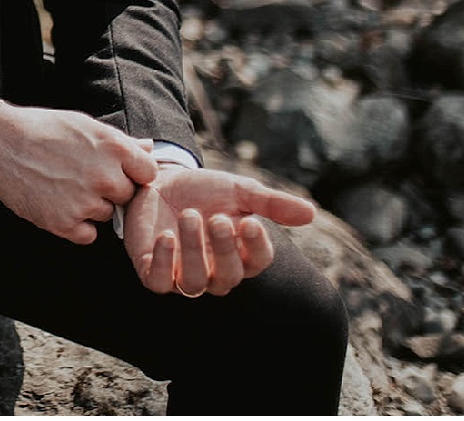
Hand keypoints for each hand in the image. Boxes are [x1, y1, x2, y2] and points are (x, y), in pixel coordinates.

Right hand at [0, 101, 158, 244]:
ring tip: (63, 186)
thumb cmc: (42, 129)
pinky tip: (57, 204)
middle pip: (126, 196)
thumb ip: (121, 141)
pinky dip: (75, 226)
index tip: (116, 170)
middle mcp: (105, 176)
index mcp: (114, 148)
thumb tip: (150, 148)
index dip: (132, 173)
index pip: (148, 173)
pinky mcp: (64, 223)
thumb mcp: (85, 125)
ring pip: (105, 215)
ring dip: (90, 207)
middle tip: (81, 177)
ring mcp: (85, 202)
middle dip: (110, 190)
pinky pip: (87, 235)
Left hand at [122, 167, 315, 295]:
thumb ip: (271, 203)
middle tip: (217, 218)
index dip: (256, 246)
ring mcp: (182, 274)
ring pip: (193, 282)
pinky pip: (159, 282)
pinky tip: (166, 238)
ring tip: (188, 216)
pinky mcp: (152, 271)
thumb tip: (310, 213)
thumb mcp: (239, 191)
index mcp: (240, 254)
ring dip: (192, 250)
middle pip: (228, 276)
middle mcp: (214, 271)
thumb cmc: (204, 190)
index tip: (250, 222)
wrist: (160, 180)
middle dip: (223, 249)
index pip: (257, 262)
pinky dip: (162, 264)